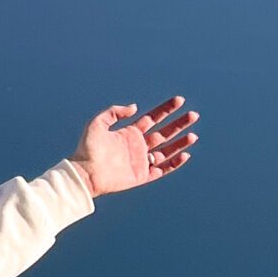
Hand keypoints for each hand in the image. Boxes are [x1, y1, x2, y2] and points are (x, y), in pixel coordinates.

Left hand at [72, 96, 198, 197]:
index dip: (166, 109)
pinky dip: (174, 163)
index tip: (180, 100)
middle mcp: (138, 146)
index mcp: (129, 133)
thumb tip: (135, 107)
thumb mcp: (97, 123)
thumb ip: (114, 112)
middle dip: (179, 124)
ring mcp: (141, 161)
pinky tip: (184, 155)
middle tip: (193, 115)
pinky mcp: (142, 175)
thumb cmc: (87, 149)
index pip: (153, 118)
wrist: (84, 173)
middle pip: (164, 133)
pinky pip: (162, 169)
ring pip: (167, 151)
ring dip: (180, 143)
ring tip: (193, 135)